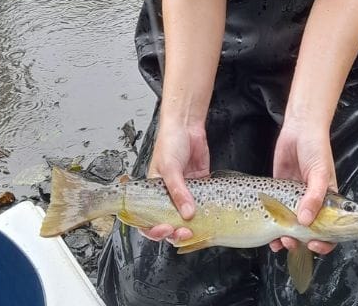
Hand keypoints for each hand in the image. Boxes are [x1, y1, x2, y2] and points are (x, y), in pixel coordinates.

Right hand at [139, 121, 208, 243]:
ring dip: (191, 225)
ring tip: (197, 227)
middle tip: (185, 232)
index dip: (155, 230)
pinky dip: (205, 212)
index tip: (166, 230)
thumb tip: (187, 212)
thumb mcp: (170, 167)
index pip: (148, 220)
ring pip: (186, 217)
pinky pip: (201, 204)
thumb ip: (178, 190)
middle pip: (169, 222)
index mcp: (153, 193)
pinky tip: (209, 215)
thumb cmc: (170, 141)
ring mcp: (184, 192)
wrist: (187, 126)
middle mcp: (168, 195)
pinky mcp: (200, 187)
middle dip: (175, 232)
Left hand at [270, 121, 336, 254]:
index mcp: (328, 201)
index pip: (330, 229)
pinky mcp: (279, 192)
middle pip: (309, 232)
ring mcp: (295, 199)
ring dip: (286, 238)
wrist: (299, 129)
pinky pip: (277, 214)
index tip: (314, 244)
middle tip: (292, 241)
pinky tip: (269, 234)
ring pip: (291, 227)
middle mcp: (312, 203)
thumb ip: (314, 197)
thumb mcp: (319, 173)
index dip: (325, 241)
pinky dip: (273, 226)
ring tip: (279, 241)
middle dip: (301, 242)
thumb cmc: (316, 149)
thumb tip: (305, 221)